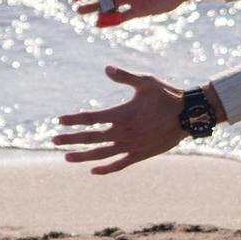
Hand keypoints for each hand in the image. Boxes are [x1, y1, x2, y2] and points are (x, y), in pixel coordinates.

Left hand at [51, 65, 191, 174]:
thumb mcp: (145, 81)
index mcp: (122, 114)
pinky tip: (94, 170)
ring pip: (101, 154)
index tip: (59, 121)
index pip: (91, 118)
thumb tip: (106, 69)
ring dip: (83, 156)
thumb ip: (124, 76)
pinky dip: (106, 168)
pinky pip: (119, 164)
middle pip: (91, 137)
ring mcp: (131, 146)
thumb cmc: (166, 95)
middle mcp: (123, 132)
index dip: (74, 120)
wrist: (187, 115)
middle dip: (70, 139)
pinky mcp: (140, 155)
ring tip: (66, 157)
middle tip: (53, 140)